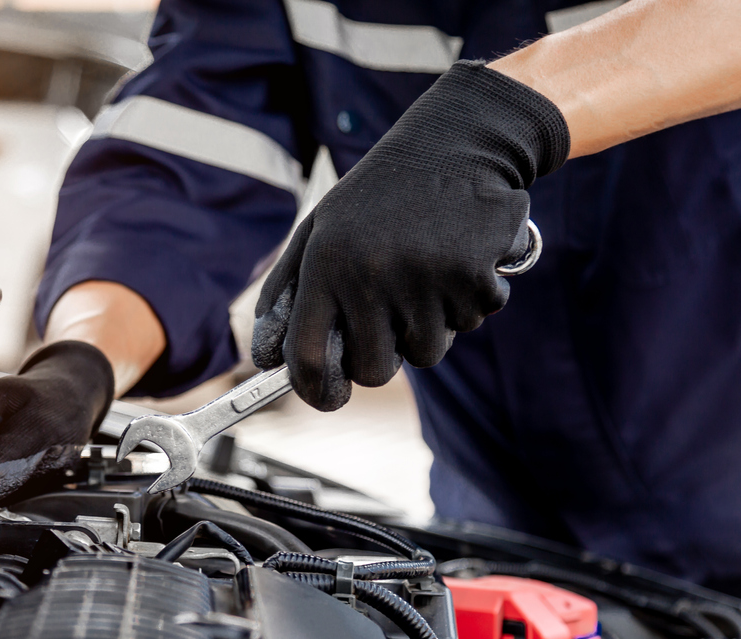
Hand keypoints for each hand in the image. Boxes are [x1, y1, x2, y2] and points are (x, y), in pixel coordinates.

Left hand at [251, 60, 568, 410]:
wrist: (461, 139)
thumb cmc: (383, 191)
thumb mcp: (321, 226)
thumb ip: (288, 290)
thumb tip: (266, 357)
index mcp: (326, 263)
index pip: (308, 356)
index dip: (316, 389)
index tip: (328, 397)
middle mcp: (371, 276)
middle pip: (373, 370)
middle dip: (381, 356)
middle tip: (389, 314)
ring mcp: (424, 280)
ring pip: (425, 353)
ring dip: (427, 326)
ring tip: (425, 272)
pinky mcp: (473, 279)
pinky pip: (469, 323)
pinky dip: (466, 302)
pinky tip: (459, 258)